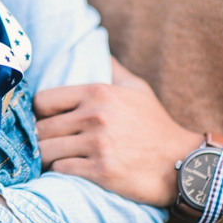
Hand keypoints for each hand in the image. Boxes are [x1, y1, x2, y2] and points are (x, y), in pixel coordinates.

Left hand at [34, 63, 201, 206]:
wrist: (182, 163)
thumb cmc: (156, 125)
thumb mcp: (137, 89)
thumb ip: (113, 70)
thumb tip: (100, 51)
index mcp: (97, 92)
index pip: (43, 100)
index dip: (40, 112)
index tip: (48, 121)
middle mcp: (94, 116)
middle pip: (41, 128)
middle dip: (41, 137)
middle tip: (49, 143)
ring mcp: (97, 145)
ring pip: (46, 151)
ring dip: (47, 157)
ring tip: (56, 158)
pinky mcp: (100, 171)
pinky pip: (60, 170)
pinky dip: (60, 171)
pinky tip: (70, 169)